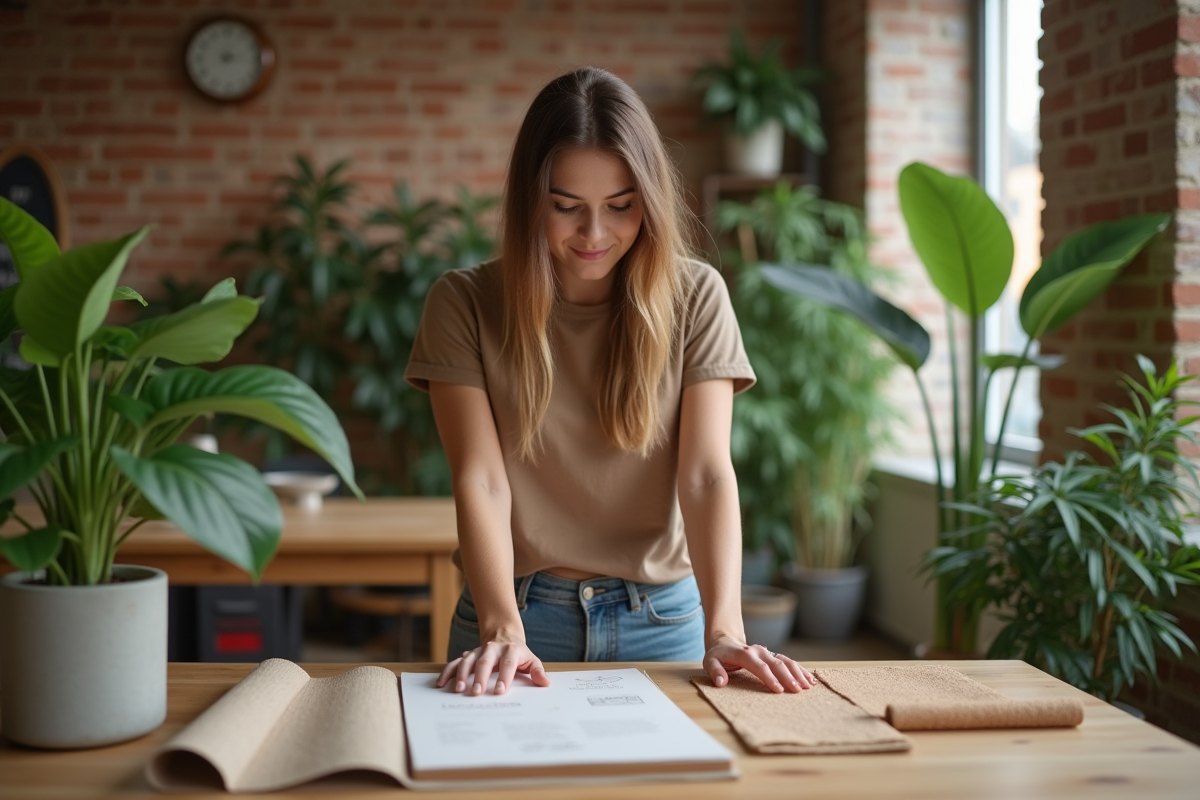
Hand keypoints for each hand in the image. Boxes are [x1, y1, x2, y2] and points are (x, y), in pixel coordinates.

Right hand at [436, 639, 550, 695]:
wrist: (504, 635)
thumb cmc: (519, 654)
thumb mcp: (531, 660)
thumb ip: (537, 671)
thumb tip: (545, 683)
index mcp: (511, 650)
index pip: (508, 664)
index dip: (504, 677)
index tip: (500, 691)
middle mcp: (493, 649)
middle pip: (485, 662)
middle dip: (480, 677)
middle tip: (476, 693)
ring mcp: (478, 651)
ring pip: (468, 661)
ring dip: (461, 674)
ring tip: (458, 689)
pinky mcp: (468, 655)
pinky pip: (455, 662)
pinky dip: (447, 672)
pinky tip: (441, 683)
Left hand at [703, 638, 816, 692]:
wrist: (725, 642)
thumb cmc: (718, 656)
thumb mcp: (710, 662)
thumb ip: (715, 671)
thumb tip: (721, 682)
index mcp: (744, 653)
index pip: (759, 666)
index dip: (769, 678)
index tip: (779, 690)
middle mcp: (758, 651)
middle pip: (776, 663)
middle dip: (788, 677)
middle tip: (798, 691)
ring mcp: (767, 652)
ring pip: (786, 661)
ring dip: (798, 673)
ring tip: (808, 686)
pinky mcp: (773, 655)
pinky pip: (788, 661)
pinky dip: (800, 669)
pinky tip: (810, 679)